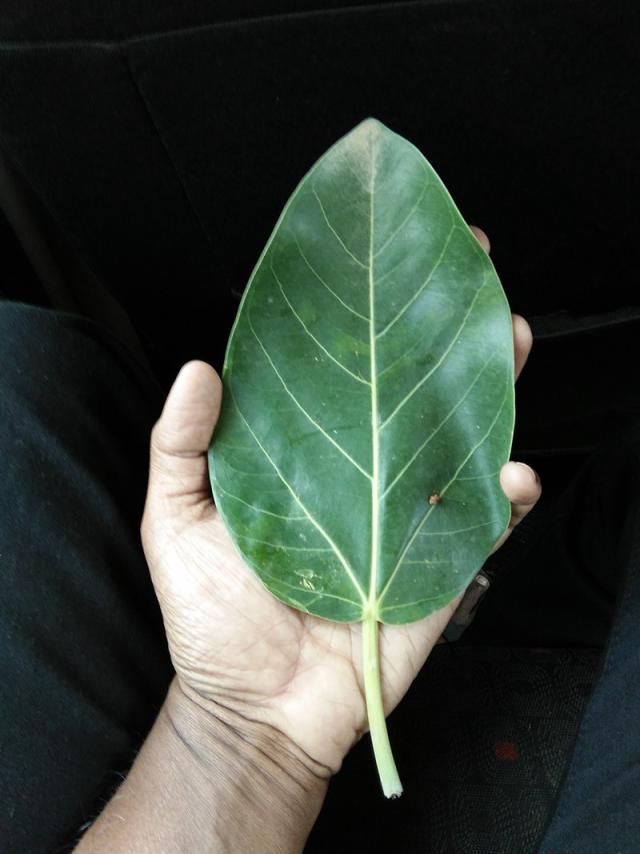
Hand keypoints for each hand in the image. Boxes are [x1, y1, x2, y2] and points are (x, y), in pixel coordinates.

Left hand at [140, 225, 540, 777]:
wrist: (255, 706)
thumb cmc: (211, 615)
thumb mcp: (174, 522)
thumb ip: (181, 448)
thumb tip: (200, 367)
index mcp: (308, 453)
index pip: (344, 369)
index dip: (368, 315)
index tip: (388, 257)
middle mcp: (363, 472)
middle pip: (414, 389)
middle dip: (447, 328)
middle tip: (473, 269)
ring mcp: (405, 516)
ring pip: (460, 439)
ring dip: (494, 387)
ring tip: (510, 336)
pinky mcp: (438, 567)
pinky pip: (484, 524)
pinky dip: (506, 495)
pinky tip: (513, 468)